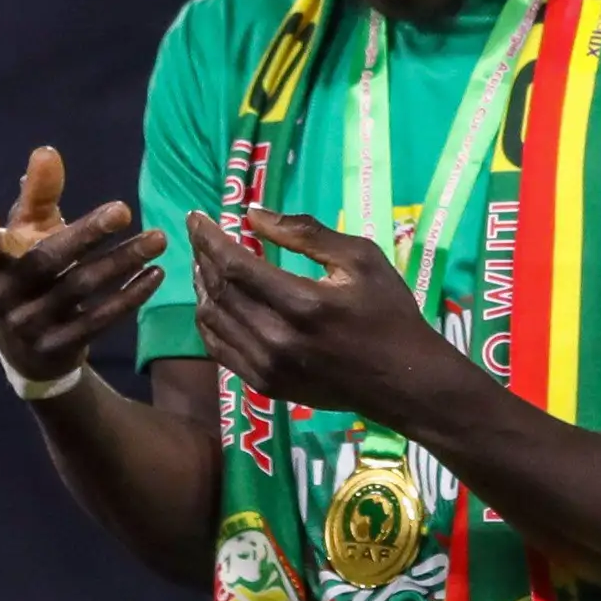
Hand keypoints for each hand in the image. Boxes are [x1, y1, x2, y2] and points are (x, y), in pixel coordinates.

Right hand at [0, 145, 166, 388]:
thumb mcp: (29, 236)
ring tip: (158, 239)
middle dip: (86, 235)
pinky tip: (156, 273)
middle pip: (48, 261)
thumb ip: (38, 197)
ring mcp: (31, 325)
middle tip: (124, 210)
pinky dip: (129, 296)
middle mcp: (5, 296)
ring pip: (81, 287)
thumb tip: (47, 152)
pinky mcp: (59, 346)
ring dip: (122, 261)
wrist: (30, 351)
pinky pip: (99, 319)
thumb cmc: (30, 276)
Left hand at [183, 205, 457, 432]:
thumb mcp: (362, 259)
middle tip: (200, 236)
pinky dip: (209, 321)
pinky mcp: (265, 385)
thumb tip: (253, 216)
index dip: (209, 238)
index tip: (196, 216)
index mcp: (302, 303)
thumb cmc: (389, 313)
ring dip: (202, 287)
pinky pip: (219, 349)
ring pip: (213, 319)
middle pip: (219, 290)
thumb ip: (307, 234)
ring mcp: (267, 366)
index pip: (234, 264)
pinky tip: (213, 303)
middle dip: (203, 257)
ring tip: (204, 265)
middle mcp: (277, 337)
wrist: (404, 380)